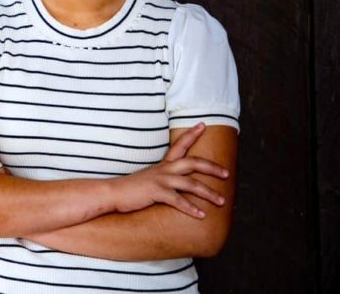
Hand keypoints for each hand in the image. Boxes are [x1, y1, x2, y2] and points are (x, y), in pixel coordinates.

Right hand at [111, 122, 228, 218]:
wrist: (112, 192)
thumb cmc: (131, 188)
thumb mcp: (149, 178)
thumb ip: (162, 178)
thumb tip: (173, 183)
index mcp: (163, 165)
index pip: (180, 145)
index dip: (192, 134)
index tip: (203, 124)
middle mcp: (164, 169)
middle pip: (193, 163)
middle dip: (212, 167)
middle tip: (227, 173)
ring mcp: (160, 180)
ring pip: (191, 184)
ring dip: (208, 193)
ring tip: (221, 201)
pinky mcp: (156, 192)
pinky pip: (178, 201)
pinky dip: (191, 208)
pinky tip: (201, 215)